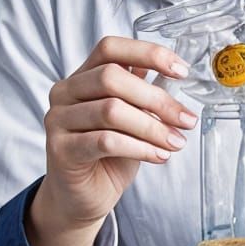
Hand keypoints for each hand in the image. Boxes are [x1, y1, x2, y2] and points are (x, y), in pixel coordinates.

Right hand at [26, 36, 197, 245]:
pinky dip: (139, 147)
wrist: (82, 197)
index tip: (181, 71)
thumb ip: (144, 93)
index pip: (111, 48)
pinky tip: (158, 156)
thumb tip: (174, 76)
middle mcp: (66, 91)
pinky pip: (105, 141)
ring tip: (175, 142)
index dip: (148, 53)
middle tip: (186, 119)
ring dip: (152, 127)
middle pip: (111, 78)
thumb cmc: (109, 153)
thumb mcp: (133, 116)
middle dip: (157, 98)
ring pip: (111, 110)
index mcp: (83, 75)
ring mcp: (58, 119)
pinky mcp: (60, 149)